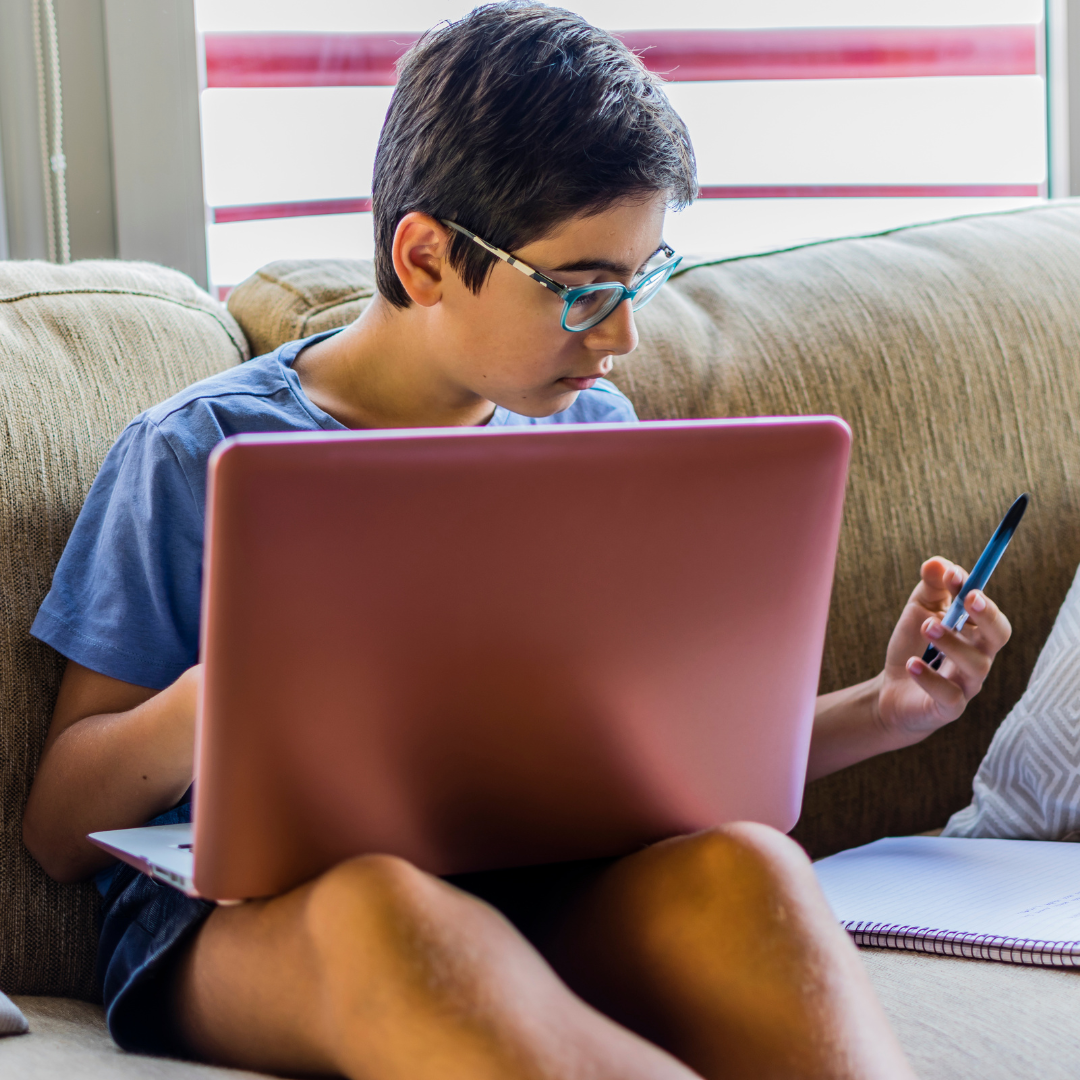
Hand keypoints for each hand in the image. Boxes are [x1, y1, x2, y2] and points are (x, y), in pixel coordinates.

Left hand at [876, 556, 1011, 746]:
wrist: (892, 693)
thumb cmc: (915, 647)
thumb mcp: (918, 611)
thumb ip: (930, 587)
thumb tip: (937, 562)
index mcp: (975, 631)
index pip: (985, 608)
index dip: (972, 589)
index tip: (951, 574)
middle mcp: (979, 656)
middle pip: (1000, 635)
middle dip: (988, 615)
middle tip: (969, 598)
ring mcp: (967, 684)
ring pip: (976, 665)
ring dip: (952, 642)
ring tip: (926, 627)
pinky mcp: (950, 708)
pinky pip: (948, 695)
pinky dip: (929, 678)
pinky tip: (911, 663)